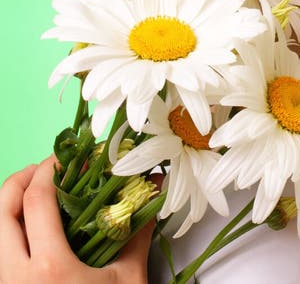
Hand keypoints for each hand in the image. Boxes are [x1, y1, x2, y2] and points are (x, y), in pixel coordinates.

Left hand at [0, 157, 151, 282]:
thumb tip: (153, 191)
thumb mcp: (127, 279)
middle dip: (20, 180)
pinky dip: (8, 232)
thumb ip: (136, 232)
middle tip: (45, 171)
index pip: (36, 200)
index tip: (65, 159)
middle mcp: (15, 277)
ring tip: (36, 199)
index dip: (48, 169)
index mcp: (49, 268)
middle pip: (0, 209)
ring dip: (9, 207)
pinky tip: (31, 231)